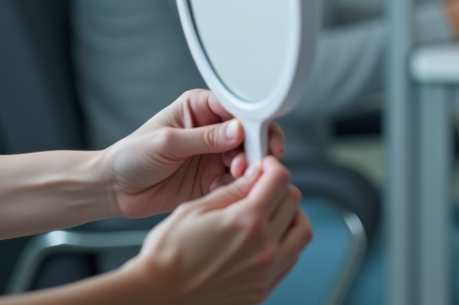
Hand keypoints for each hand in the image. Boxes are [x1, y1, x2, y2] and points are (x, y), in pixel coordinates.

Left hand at [99, 89, 285, 219]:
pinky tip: (227, 190)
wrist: (113, 189)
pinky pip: (234, 180)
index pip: (237, 107)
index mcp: (200, 108)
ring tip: (237, 176)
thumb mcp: (167, 142)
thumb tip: (239, 130)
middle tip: (252, 162)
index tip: (262, 135)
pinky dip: (236, 185)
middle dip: (254, 147)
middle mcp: (211, 128)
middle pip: (248, 133)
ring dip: (247, 167)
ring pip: (245, 156)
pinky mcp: (211, 177)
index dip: (253, 121)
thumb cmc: (131, 156)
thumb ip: (204, 137)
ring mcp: (213, 154)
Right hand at [126, 156, 312, 304]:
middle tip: (265, 187)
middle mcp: (263, 247)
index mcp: (246, 222)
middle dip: (281, 187)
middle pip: (295, 202)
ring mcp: (265, 271)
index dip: (273, 166)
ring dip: (292, 216)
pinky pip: (292, 258)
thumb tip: (255, 174)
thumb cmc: (167, 254)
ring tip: (271, 212)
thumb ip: (232, 191)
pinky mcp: (263, 289)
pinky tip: (266, 238)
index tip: (266, 166)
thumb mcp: (194, 210)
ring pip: (302, 232)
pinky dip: (287, 242)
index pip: (280, 181)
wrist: (156, 296)